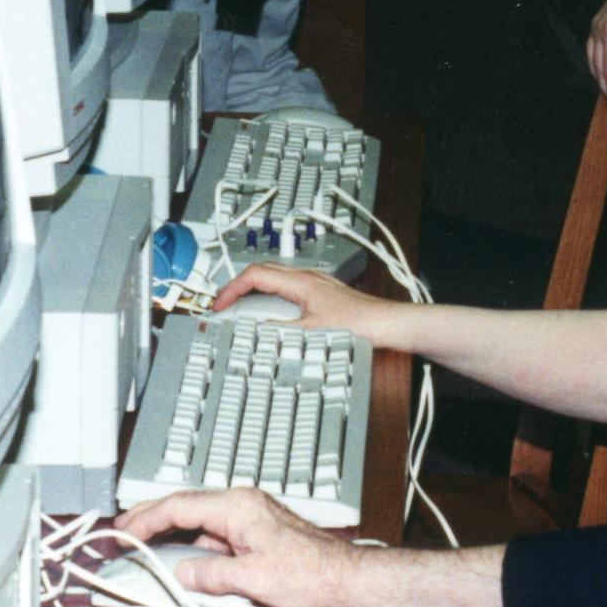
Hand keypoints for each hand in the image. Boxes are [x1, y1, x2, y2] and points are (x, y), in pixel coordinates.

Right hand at [116, 488, 352, 606]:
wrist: (345, 577)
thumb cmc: (311, 573)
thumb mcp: (252, 579)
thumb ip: (210, 574)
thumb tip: (181, 573)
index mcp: (238, 506)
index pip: (180, 506)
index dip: (146, 519)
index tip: (124, 532)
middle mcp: (243, 504)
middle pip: (186, 505)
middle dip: (152, 517)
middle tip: (123, 530)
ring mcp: (250, 517)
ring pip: (198, 518)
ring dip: (170, 530)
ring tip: (143, 542)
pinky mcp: (256, 532)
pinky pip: (214, 532)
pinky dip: (191, 541)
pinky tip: (181, 556)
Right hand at [210, 266, 394, 340]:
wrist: (388, 324)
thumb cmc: (360, 323)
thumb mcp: (311, 332)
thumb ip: (279, 332)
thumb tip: (252, 333)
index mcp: (301, 281)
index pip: (255, 274)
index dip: (231, 288)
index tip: (218, 305)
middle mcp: (308, 278)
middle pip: (262, 274)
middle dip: (238, 289)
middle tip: (223, 308)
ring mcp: (316, 286)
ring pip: (275, 283)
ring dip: (254, 296)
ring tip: (241, 315)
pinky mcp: (322, 297)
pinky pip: (288, 293)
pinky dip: (271, 303)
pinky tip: (271, 319)